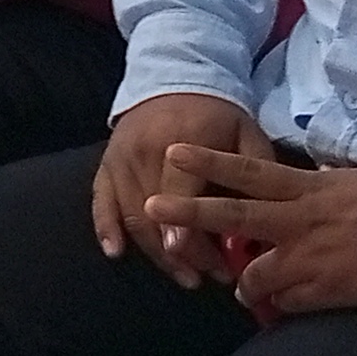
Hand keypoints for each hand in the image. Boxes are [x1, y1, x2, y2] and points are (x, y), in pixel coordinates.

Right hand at [93, 92, 270, 284]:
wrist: (175, 77)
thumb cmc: (218, 115)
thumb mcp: (247, 136)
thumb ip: (251, 177)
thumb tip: (256, 225)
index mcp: (181, 142)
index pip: (180, 196)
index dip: (191, 235)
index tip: (209, 268)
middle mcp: (144, 152)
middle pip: (155, 214)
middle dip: (181, 254)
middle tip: (207, 278)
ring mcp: (120, 158)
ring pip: (131, 216)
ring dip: (156, 252)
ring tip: (184, 276)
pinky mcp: (105, 164)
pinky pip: (100, 201)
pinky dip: (105, 228)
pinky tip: (115, 253)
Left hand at [145, 145, 356, 316]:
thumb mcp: (349, 181)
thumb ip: (315, 183)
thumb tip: (300, 177)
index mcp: (305, 188)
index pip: (248, 171)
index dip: (208, 162)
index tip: (172, 152)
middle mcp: (298, 220)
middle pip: (233, 216)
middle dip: (189, 213)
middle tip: (151, 208)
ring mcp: (309, 257)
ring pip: (254, 272)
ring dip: (242, 283)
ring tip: (238, 289)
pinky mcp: (325, 289)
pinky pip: (287, 302)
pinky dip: (280, 305)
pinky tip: (278, 308)